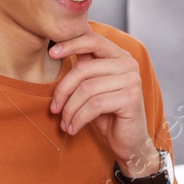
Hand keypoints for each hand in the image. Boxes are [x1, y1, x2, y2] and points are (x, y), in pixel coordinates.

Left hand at [48, 32, 152, 164]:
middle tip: (54, 108)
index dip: (71, 44)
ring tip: (65, 122)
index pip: (93, 40)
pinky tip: (73, 128)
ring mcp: (132, 80)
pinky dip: (78, 119)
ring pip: (87, 88)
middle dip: (63, 90)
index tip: (51, 53)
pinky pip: (94, 105)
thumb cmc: (108, 115)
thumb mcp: (92, 88)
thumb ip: (84, 68)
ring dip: (70, 109)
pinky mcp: (131, 98)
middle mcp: (129, 64)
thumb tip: (59, 47)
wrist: (128, 143)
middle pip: (84, 68)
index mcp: (120, 56)